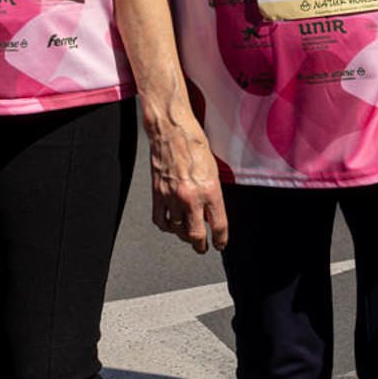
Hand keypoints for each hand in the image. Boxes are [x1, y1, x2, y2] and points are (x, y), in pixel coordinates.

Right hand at [148, 120, 227, 253]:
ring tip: (187, 235)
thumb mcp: (214, 171)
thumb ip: (214, 195)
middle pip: (195, 235)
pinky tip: (170, 224)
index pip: (218, 226)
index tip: (219, 244)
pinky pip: (160, 220)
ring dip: (183, 236)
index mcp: (209, 190)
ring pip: (177, 230)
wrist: (172, 130)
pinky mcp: (157, 193)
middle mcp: (190, 196)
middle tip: (202, 247)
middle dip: (200, 245)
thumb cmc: (194, 144)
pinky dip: (166, 226)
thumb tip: (212, 214)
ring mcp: (171, 196)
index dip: (220, 240)